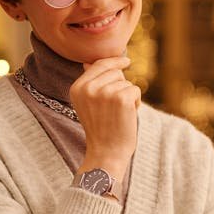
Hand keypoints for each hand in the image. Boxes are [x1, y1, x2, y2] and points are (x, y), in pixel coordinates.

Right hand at [70, 56, 139, 176]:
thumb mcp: (87, 104)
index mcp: (77, 88)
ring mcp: (105, 92)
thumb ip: (89, 82)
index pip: (98, 65)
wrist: (106, 152)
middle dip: (121, 86)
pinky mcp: (121, 98)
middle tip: (114, 108)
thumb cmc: (100, 129)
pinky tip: (127, 115)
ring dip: (128, 96)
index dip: (114, 61)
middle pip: (115, 72)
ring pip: (126, 82)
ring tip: (119, 114)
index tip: (126, 60)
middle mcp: (88, 88)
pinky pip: (136, 90)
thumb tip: (87, 62)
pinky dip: (136, 102)